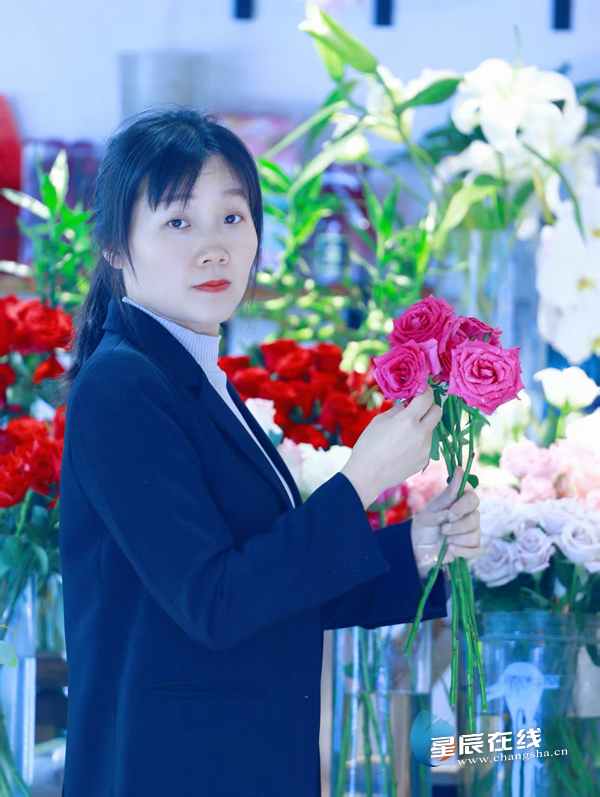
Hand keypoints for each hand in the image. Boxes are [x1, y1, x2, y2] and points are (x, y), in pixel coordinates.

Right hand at [340, 385, 442, 509]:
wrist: (368, 475)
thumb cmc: (368, 445)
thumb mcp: (379, 421)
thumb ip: (397, 410)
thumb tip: (408, 404)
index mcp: (408, 420)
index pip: (427, 398)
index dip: (426, 390)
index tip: (423, 389)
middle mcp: (421, 433)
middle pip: (438, 411)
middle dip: (430, 406)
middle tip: (418, 408)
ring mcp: (426, 448)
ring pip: (431, 429)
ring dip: (423, 425)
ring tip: (404, 434)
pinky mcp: (425, 460)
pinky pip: (427, 444)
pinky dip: (419, 441)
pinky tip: (403, 448)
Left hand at [410, 467, 482, 579]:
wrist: (418, 547)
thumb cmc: (425, 524)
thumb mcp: (433, 508)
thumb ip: (449, 493)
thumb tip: (460, 469)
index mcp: (460, 502)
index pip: (473, 498)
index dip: (463, 506)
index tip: (450, 512)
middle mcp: (469, 514)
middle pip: (476, 517)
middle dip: (457, 526)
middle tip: (443, 528)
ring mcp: (472, 531)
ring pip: (475, 534)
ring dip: (456, 538)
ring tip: (444, 539)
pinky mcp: (472, 547)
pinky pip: (476, 548)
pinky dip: (461, 550)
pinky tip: (450, 549)